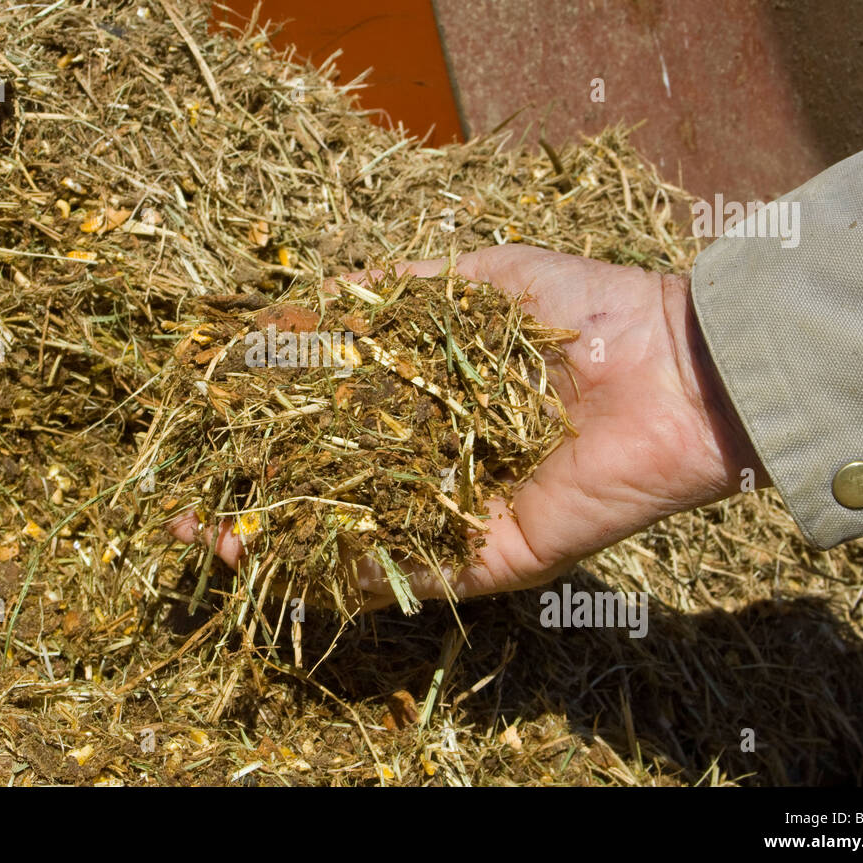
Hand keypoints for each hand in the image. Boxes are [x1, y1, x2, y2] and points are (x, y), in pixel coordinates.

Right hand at [171, 244, 765, 603]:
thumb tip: (305, 298)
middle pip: (327, 493)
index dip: (264, 428)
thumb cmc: (584, 309)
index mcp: (427, 404)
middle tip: (185, 511)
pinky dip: (349, 580)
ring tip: (213, 547)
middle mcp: (432, 464)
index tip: (202, 424)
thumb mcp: (476, 282)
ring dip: (281, 551)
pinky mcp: (490, 555)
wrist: (678, 365)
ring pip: (354, 543)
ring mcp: (455, 514)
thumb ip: (395, 294)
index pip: (328, 424)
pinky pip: (411, 576)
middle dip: (253, 503)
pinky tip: (287, 573)